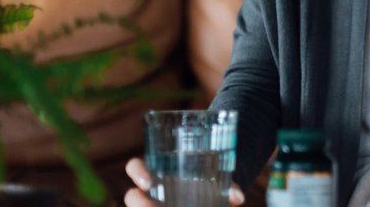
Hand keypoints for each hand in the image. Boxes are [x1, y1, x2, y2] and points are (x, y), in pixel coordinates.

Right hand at [124, 157, 244, 205]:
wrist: (208, 200)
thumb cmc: (207, 187)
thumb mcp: (216, 185)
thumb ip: (227, 188)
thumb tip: (237, 197)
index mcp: (160, 174)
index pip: (136, 167)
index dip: (137, 171)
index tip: (149, 181)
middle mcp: (151, 193)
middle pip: (131, 195)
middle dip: (137, 202)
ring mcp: (151, 205)